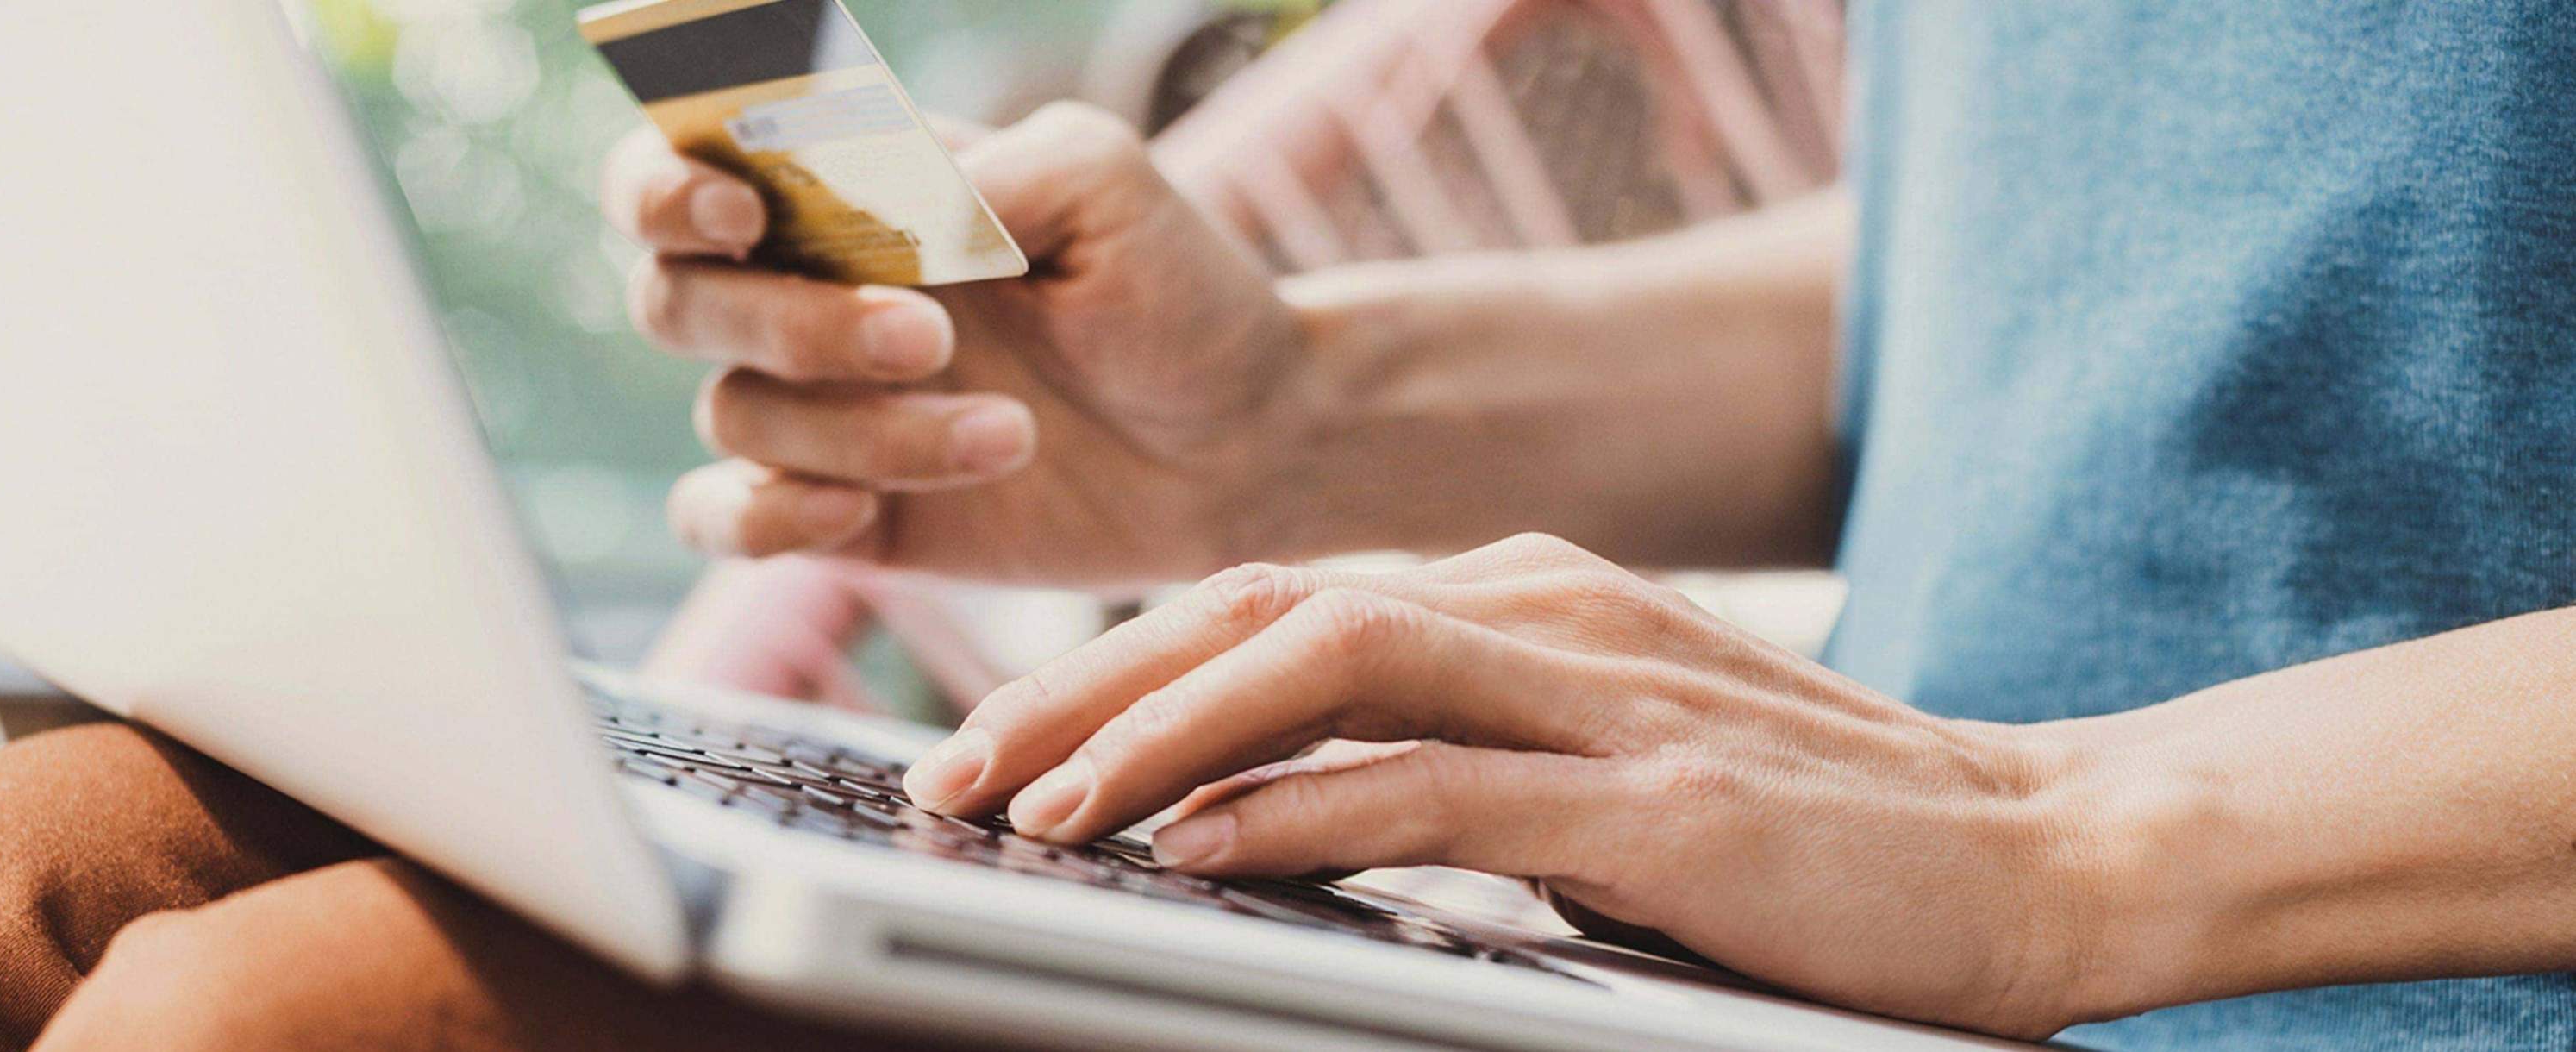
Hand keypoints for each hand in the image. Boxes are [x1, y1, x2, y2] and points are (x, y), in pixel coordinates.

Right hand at [602, 103, 1302, 584]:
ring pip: (735, 413)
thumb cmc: (1173, 289)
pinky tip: (867, 510)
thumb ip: (978, 174)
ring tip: (1013, 433)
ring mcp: (815, 408)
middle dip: (791, 322)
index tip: (743, 213)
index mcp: (846, 191)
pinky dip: (769, 515)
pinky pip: (724, 519)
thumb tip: (874, 210)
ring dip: (867, 429)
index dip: (667, 186)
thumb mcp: (1102, 184)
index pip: (682, 164)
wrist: (1243, 436)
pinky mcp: (839, 514)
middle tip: (934, 338)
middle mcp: (804, 292)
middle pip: (677, 296)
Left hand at [898, 533, 2104, 1038]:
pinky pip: (1436, 783)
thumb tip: (1266, 815)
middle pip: (1265, 606)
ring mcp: (1604, 693)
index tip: (1003, 740)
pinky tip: (1195, 849)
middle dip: (1090, 686)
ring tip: (1036, 808)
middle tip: (959, 769)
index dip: (1119, 666)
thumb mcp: (1601, 769)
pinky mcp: (1659, 799)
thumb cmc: (1813, 833)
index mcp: (1528, 597)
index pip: (1275, 603)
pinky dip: (1298, 809)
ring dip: (1159, 732)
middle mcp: (1549, 610)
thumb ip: (1454, 762)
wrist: (2046, 847)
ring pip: (1328, 662)